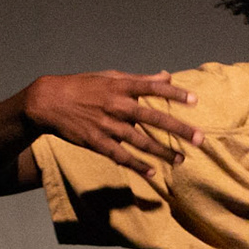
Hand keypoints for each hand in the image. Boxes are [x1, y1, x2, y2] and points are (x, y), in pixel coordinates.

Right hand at [22, 70, 202, 179]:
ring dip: (163, 152)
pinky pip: (121, 156)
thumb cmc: (82, 86)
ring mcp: (108, 125)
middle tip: (200, 139)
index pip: (154, 88)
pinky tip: (151, 173)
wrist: (48, 102)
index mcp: (121, 86)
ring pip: (141, 141)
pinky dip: (137, 166)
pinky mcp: (97, 142)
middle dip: (179, 129)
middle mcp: (117, 105)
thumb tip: (166, 75)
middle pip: (154, 118)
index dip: (175, 93)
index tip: (195, 101)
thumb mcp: (110, 77)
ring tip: (180, 159)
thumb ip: (139, 79)